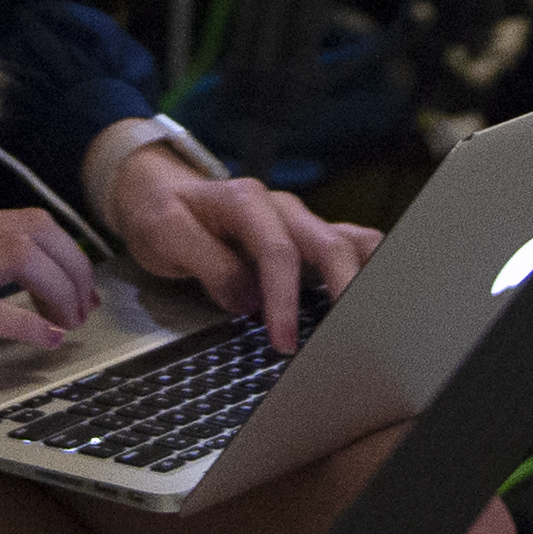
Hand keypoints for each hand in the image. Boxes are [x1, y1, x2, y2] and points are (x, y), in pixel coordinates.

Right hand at [0, 194, 95, 377]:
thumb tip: (15, 267)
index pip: (23, 218)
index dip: (65, 250)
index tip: (78, 283)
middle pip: (33, 229)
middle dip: (73, 266)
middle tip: (83, 304)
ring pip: (20, 256)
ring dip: (59, 291)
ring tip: (69, 322)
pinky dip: (28, 325)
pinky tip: (45, 340)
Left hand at [102, 150, 377, 355]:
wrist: (154, 190)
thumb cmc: (159, 212)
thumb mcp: (163, 234)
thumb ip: (206, 262)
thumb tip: (248, 300)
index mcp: (245, 201)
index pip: (277, 250)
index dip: (284, 299)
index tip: (283, 343)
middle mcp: (281, 208)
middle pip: (330, 244)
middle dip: (345, 291)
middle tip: (348, 340)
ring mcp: (298, 222)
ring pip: (351, 241)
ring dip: (367, 277)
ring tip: (378, 319)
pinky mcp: (305, 240)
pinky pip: (348, 249)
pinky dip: (366, 274)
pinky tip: (374, 305)